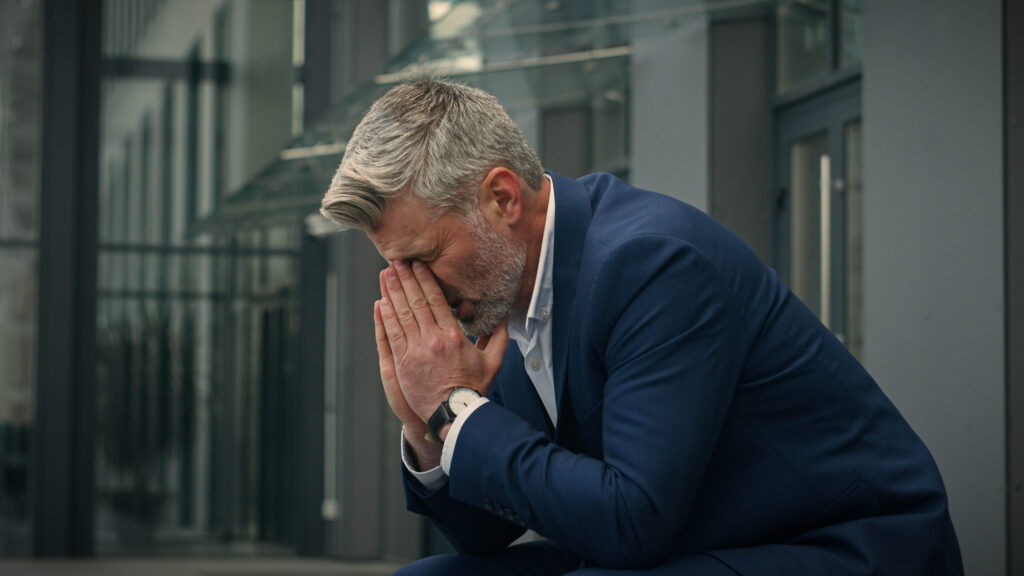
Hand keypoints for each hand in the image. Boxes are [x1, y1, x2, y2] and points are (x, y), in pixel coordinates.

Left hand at [378, 259, 507, 423]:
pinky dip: (385, 317)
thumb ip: (498, 336)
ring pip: (400, 315)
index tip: (418, 265)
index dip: (424, 280)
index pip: (435, 300)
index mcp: (453, 336)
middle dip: (404, 279)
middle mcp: (432, 340)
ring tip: (386, 274)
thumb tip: (504, 315)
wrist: (455, 415)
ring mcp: (415, 352)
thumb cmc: (474, 388)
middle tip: (396, 260)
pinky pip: (391, 335)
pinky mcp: (402, 364)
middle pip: (415, 302)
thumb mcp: (493, 361)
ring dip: (391, 292)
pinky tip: (380, 302)